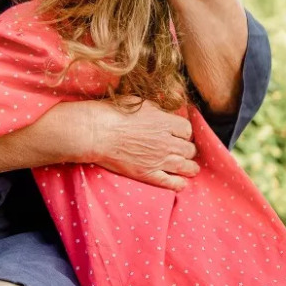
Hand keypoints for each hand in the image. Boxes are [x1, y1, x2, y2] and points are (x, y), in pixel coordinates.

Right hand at [84, 99, 198, 191]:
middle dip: (186, 148)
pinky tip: (180, 182)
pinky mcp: (148, 174)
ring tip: (188, 167)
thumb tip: (165, 113)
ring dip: (190, 167)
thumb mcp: (138, 102)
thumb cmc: (113, 114)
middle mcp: (167, 142)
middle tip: (180, 149)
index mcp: (165, 123)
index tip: (177, 133)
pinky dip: (179, 183)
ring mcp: (159, 160)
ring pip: (187, 167)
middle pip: (190, 149)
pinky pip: (172, 183)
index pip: (188, 129)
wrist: (96, 133)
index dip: (183, 132)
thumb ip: (156, 109)